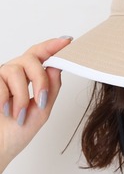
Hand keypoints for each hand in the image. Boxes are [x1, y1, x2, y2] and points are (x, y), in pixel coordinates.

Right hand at [0, 37, 71, 173]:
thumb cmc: (17, 132)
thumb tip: (58, 67)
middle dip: (40, 79)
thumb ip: (51, 89)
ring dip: (22, 95)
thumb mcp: (41, 110)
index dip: (52, 46)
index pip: (40, 56)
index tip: (67, 41)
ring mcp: (0, 77)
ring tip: (20, 114)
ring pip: (16, 70)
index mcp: (29, 79)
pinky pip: (1, 81)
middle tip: (41, 101)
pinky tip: (7, 112)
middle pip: (31, 58)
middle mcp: (14, 74)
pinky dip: (7, 99)